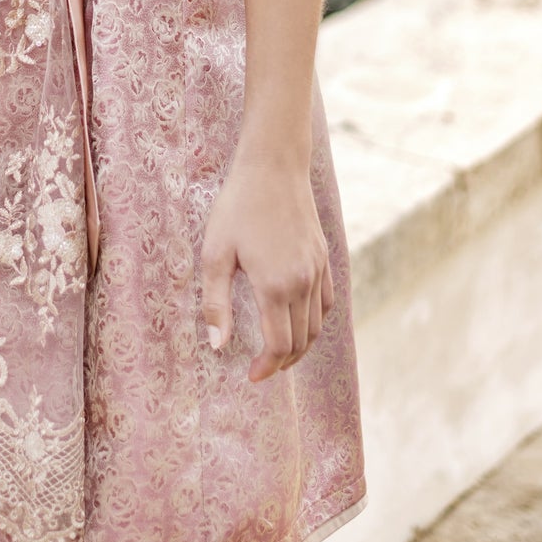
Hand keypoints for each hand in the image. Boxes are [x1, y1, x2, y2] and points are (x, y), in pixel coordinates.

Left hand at [201, 145, 332, 382]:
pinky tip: (300, 322)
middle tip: (262, 369)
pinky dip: (316, 322)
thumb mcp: (215, 254)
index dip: (267, 367)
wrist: (273, 166)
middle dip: (282, 362)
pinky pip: (327, 302)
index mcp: (276, 286)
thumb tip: (219, 346)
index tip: (251, 376)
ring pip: (317, 325)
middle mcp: (303, 282)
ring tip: (279, 353)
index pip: (280, 345)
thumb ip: (216, 303)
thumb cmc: (237, 207)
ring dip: (300, 346)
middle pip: (301, 341)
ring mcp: (317, 269)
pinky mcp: (323, 257)